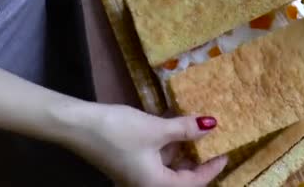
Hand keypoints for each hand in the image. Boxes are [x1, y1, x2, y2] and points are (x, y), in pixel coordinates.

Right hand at [63, 103, 226, 186]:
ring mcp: (136, 173)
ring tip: (195, 127)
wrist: (76, 125)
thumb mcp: (156, 129)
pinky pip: (155, 156)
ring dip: (182, 147)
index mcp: (155, 185)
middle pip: (180, 177)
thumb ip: (186, 128)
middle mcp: (146, 184)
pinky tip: (173, 123)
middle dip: (197, 158)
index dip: (212, 168)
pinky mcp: (128, 160)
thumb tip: (212, 124)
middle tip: (213, 140)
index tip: (226, 152)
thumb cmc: (118, 131)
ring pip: (168, 164)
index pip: (193, 183)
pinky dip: (167, 142)